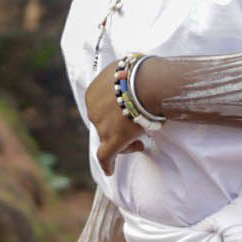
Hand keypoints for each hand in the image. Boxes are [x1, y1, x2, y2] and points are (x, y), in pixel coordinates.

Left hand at [84, 61, 146, 175]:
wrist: (148, 82)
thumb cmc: (142, 73)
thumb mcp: (124, 70)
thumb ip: (122, 80)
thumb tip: (132, 80)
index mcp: (94, 92)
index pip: (102, 108)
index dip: (115, 114)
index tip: (129, 116)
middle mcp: (93, 109)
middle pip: (104, 124)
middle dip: (119, 128)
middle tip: (137, 131)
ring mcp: (102, 125)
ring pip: (109, 139)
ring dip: (124, 142)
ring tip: (140, 143)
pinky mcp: (113, 139)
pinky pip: (106, 156)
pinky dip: (107, 164)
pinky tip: (109, 170)